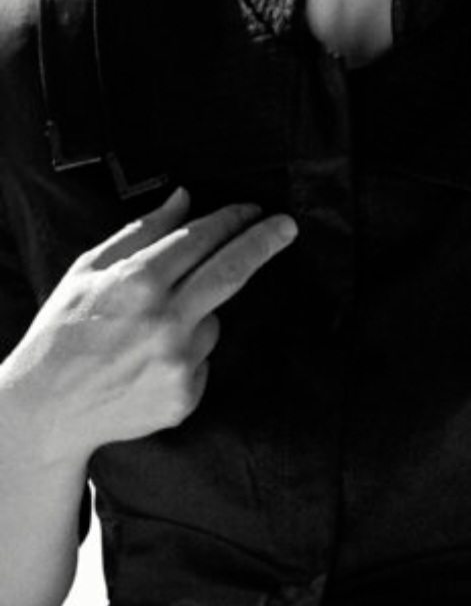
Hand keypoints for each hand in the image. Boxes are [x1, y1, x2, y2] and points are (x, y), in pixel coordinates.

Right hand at [2, 186, 296, 463]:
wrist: (49, 406)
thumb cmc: (63, 330)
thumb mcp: (89, 269)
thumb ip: (142, 232)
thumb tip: (184, 199)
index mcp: (138, 281)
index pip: (201, 239)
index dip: (232, 220)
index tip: (253, 209)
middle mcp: (165, 320)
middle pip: (231, 270)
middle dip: (264, 242)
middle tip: (287, 226)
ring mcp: (179, 361)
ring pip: (213, 321)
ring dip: (197, 316)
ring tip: (148, 332)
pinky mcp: (186, 395)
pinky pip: (203, 360)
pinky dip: (187, 355)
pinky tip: (148, 361)